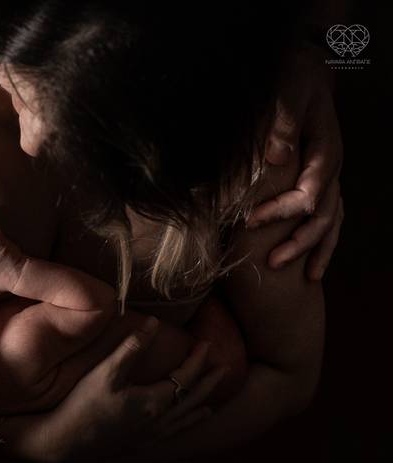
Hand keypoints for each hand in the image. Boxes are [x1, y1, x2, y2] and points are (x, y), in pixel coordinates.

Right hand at [45, 319, 226, 462]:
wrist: (67, 440)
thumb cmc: (85, 404)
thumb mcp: (107, 372)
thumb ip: (132, 347)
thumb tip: (153, 323)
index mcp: (155, 401)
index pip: (185, 377)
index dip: (197, 360)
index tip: (206, 344)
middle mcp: (159, 421)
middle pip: (192, 400)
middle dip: (208, 383)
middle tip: (224, 369)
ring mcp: (152, 436)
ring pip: (185, 422)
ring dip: (199, 408)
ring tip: (211, 405)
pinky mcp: (141, 445)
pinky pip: (173, 438)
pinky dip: (184, 432)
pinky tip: (183, 434)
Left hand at [246, 44, 342, 279]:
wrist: (307, 65)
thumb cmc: (294, 77)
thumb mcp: (289, 91)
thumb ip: (282, 123)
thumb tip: (276, 157)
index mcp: (325, 151)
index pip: (309, 192)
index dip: (281, 211)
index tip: (250, 221)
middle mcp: (332, 167)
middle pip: (323, 215)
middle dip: (299, 242)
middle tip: (271, 262)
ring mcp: (332, 175)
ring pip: (333, 220)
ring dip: (316, 248)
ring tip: (304, 277)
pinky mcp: (323, 178)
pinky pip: (332, 216)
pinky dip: (323, 241)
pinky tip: (313, 264)